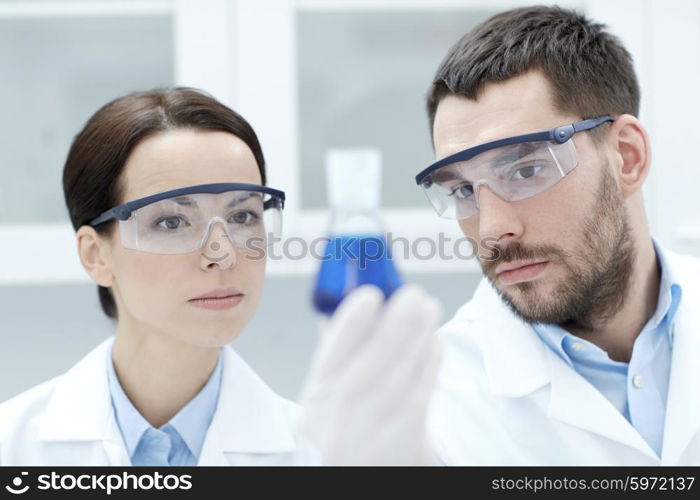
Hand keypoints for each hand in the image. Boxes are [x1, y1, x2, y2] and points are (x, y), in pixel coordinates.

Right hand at [298, 284, 442, 464]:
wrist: (358, 482)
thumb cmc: (346, 435)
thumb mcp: (327, 401)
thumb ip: (337, 355)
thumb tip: (347, 305)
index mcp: (315, 403)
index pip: (330, 357)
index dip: (350, 324)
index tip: (370, 295)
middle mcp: (338, 421)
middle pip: (368, 366)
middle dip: (394, 324)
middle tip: (412, 295)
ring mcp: (371, 434)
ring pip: (399, 377)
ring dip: (417, 337)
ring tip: (429, 309)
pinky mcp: (404, 442)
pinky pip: (420, 395)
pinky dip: (429, 363)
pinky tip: (434, 341)